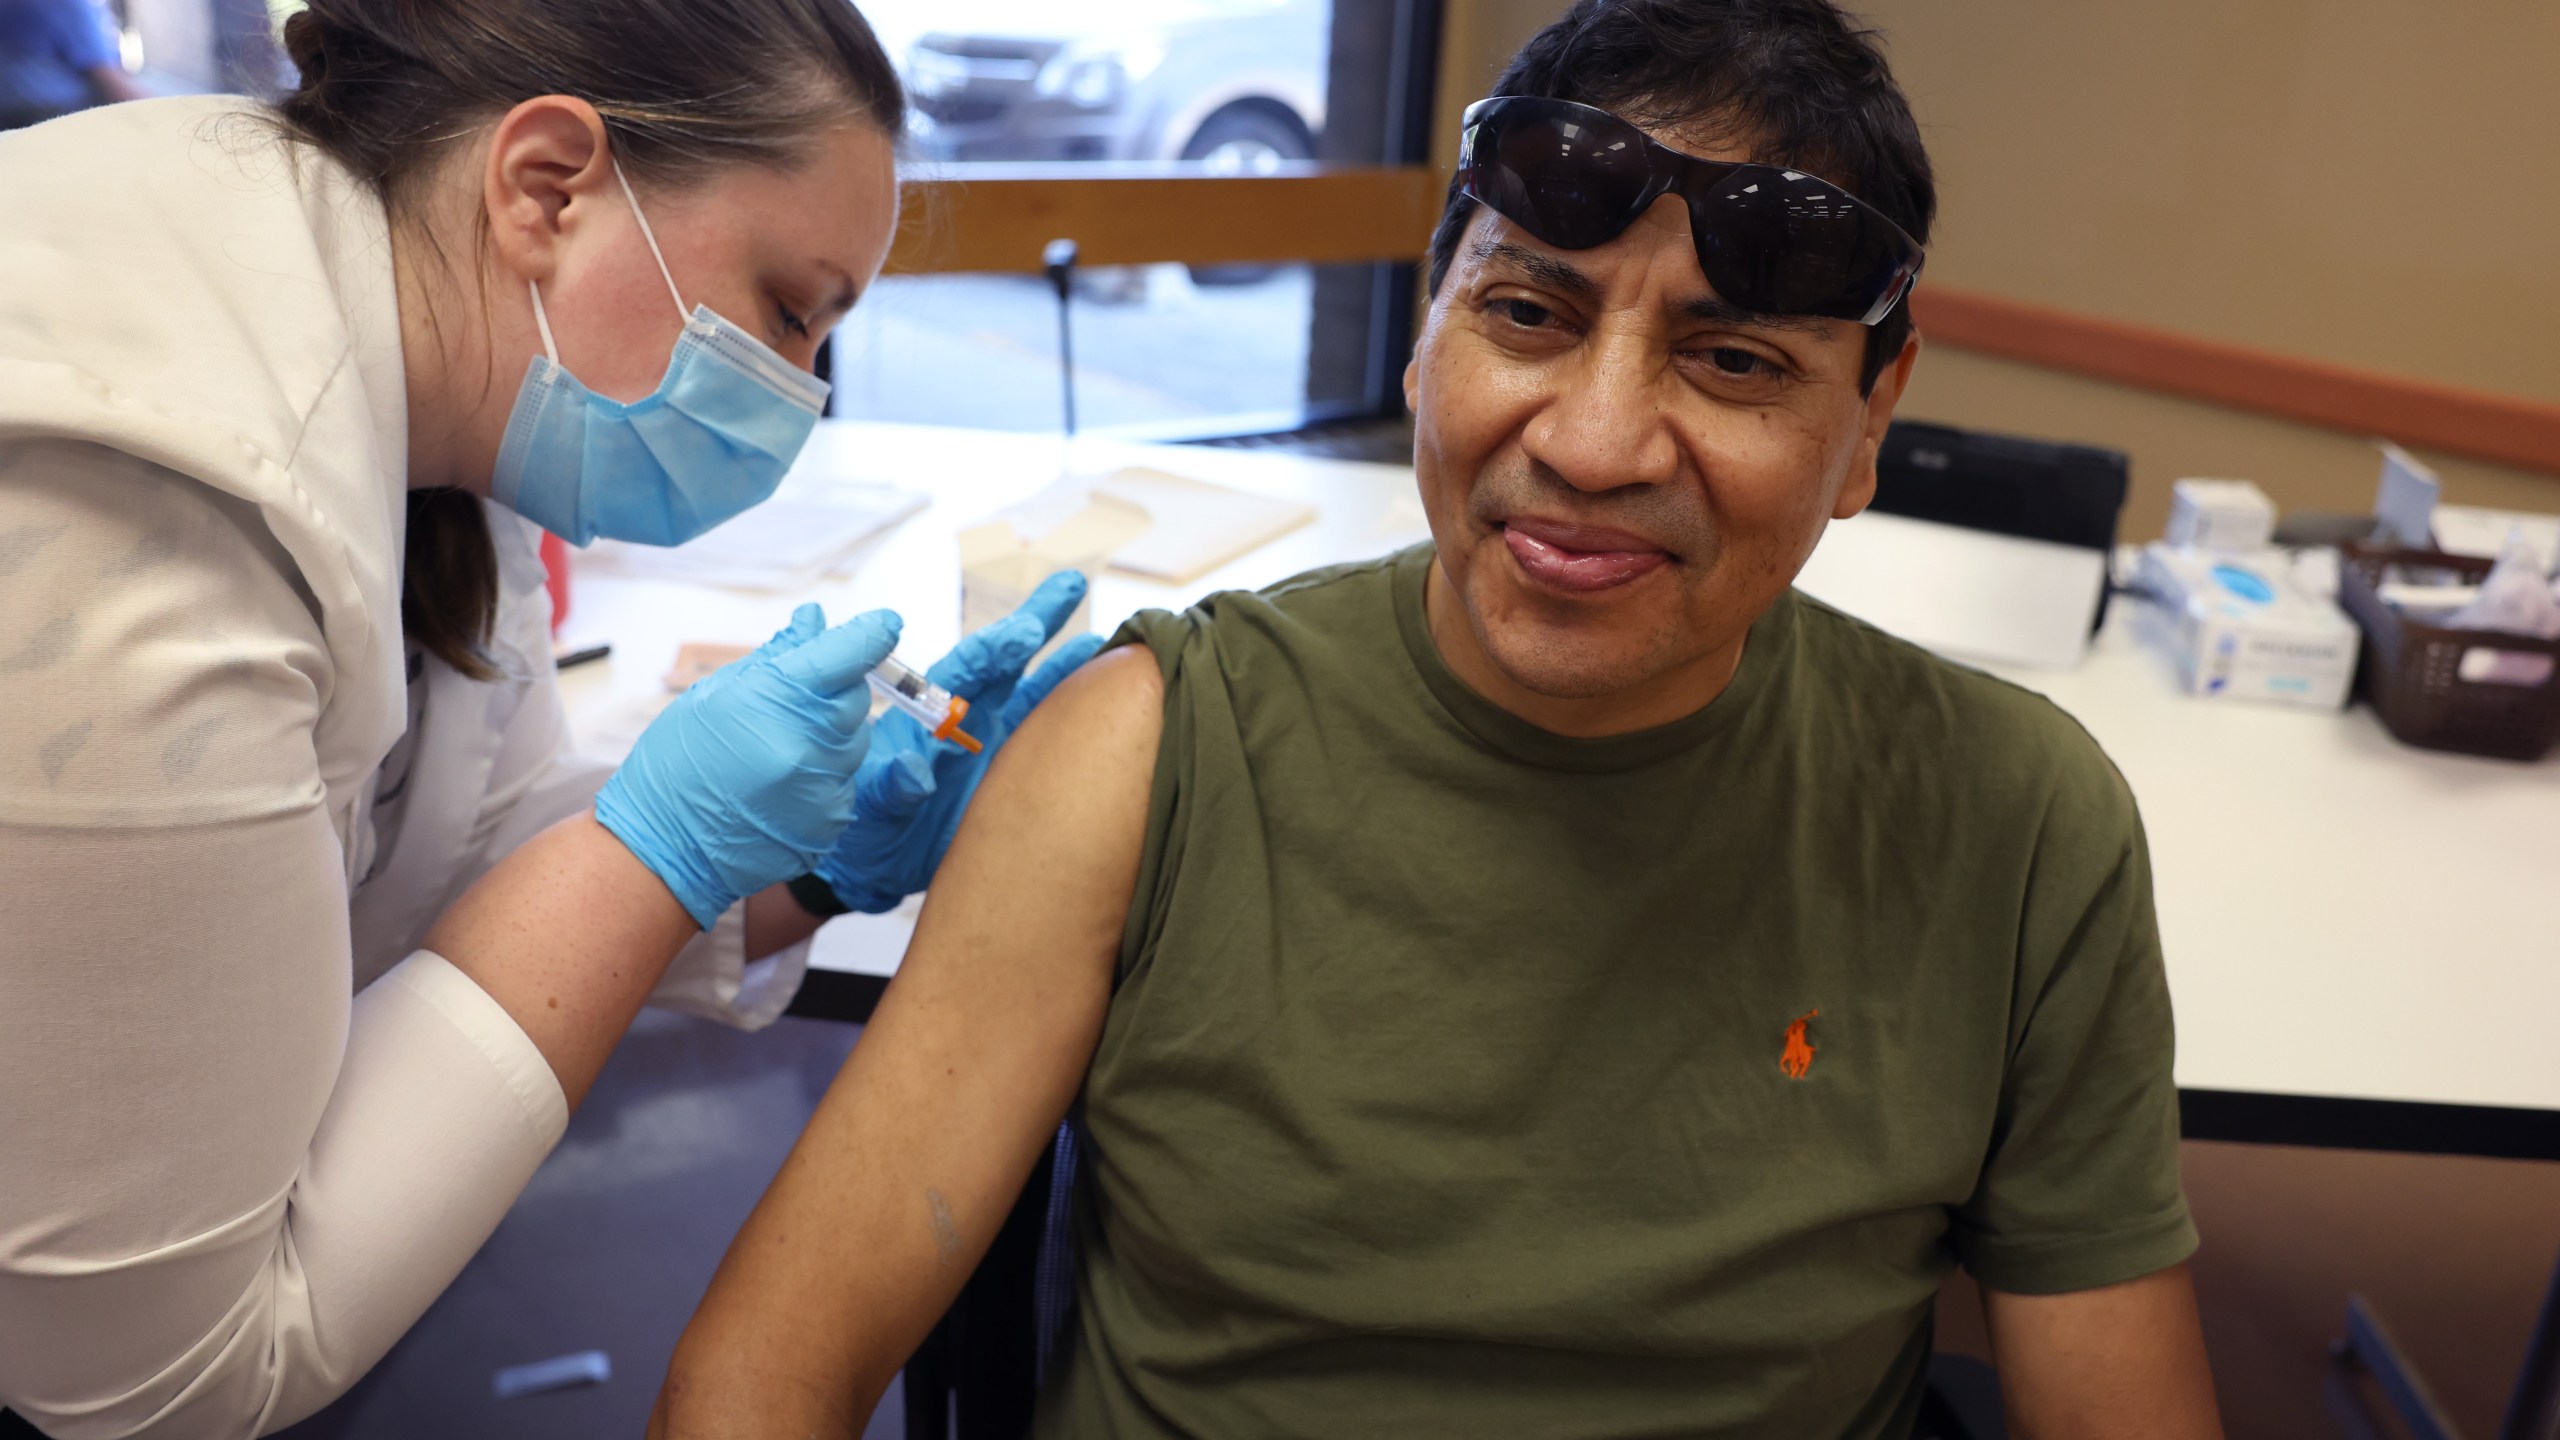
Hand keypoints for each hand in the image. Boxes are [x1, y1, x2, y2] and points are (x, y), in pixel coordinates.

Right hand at [598, 604, 901, 927]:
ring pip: (855, 742)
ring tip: (775, 751)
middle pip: (857, 698)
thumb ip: (774, 658)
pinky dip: (821, 776)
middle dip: (835, 692)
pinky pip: (844, 782)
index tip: (886, 624)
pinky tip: (780, 786)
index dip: (874, 633)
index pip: (852, 653)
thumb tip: (814, 621)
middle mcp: (810, 744)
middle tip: (792, 704)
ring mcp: (824, 788)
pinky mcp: (832, 823)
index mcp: (779, 700)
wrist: (663, 847)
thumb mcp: (715, 695)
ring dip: (828, 737)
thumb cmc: (678, 764)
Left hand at [813, 571, 1107, 913]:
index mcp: (927, 712)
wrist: (879, 867)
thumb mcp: (869, 809)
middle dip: (1038, 620)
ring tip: (1110, 639)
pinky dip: (1081, 717)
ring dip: (1072, 665)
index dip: (995, 648)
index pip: (966, 668)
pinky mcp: (1016, 772)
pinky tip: (1111, 699)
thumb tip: (913, 769)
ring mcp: (995, 741)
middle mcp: (967, 717)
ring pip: (1039, 693)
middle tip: (1070, 583)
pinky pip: (1054, 738)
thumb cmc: (864, 831)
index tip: (1024, 632)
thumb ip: (891, 787)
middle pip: (1008, 660)